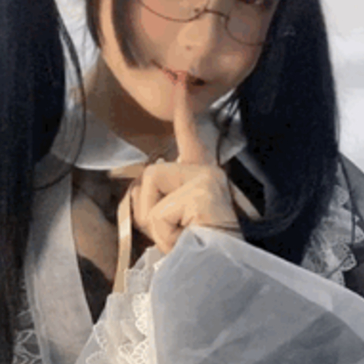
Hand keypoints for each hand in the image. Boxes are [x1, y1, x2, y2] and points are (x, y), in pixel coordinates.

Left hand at [131, 76, 241, 254]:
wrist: (222, 281)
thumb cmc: (199, 259)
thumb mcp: (173, 227)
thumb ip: (159, 203)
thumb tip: (141, 187)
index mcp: (203, 179)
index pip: (190, 139)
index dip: (184, 111)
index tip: (181, 82)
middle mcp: (208, 173)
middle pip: (150, 174)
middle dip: (148, 211)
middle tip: (174, 236)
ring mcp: (207, 179)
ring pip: (150, 189)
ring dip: (156, 225)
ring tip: (183, 241)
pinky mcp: (204, 191)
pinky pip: (159, 213)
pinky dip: (165, 237)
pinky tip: (189, 243)